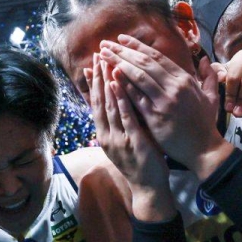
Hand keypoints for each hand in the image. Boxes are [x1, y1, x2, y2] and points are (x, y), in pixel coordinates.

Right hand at [85, 50, 172, 219]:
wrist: (147, 187)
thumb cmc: (139, 162)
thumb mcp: (125, 140)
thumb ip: (121, 121)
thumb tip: (118, 101)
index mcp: (105, 132)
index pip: (97, 102)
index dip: (95, 82)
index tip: (94, 62)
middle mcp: (107, 134)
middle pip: (100, 100)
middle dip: (99, 76)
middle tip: (97, 54)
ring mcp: (118, 138)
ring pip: (109, 106)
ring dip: (106, 82)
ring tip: (105, 62)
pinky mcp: (132, 142)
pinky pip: (125, 117)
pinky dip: (121, 100)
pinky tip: (118, 85)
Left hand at [98, 36, 232, 179]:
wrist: (204, 149)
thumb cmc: (205, 124)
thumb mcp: (211, 97)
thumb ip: (208, 76)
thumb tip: (204, 59)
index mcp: (184, 79)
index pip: (157, 57)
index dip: (137, 46)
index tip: (121, 39)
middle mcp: (174, 86)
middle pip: (144, 63)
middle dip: (122, 51)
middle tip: (105, 44)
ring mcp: (165, 101)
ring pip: (138, 77)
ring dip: (118, 64)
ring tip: (103, 56)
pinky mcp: (156, 117)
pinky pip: (136, 98)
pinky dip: (123, 86)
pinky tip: (110, 77)